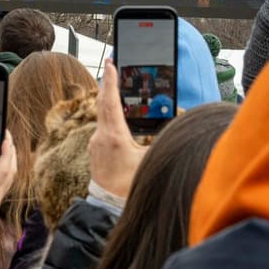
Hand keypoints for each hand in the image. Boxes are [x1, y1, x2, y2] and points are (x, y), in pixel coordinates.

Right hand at [0, 130, 17, 235]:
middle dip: (12, 153)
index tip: (6, 139)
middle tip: (6, 138)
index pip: (4, 169)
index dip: (7, 152)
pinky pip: (4, 183)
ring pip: (10, 177)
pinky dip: (4, 170)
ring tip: (4, 147)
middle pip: (11, 171)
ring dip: (10, 161)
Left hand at [88, 58, 148, 198]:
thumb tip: (173, 127)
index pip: (110, 102)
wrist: (108, 205)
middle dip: (108, 84)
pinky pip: (102, 126)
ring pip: (102, 115)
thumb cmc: (131, 186)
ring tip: (116, 85)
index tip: (111, 63)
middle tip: (112, 65)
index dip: (111, 81)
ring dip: (109, 100)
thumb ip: (160, 142)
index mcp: (113, 136)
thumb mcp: (150, 162)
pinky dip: (109, 115)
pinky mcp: (95, 150)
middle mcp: (99, 137)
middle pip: (103, 104)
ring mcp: (94, 143)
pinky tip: (117, 114)